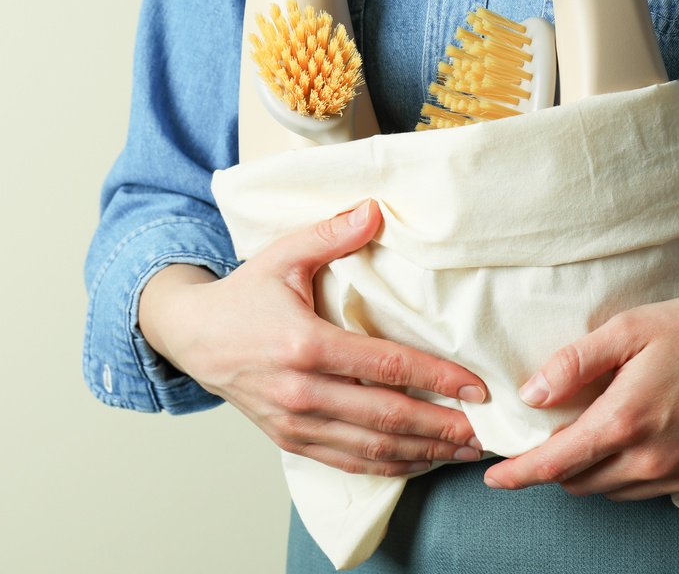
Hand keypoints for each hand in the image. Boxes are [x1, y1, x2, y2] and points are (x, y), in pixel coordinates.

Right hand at [139, 200, 488, 476]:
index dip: (436, 378)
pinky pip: (348, 463)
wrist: (192, 338)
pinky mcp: (290, 440)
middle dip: (443, 427)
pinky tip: (421, 461)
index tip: (476, 387)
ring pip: (372, 449)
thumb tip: (376, 210)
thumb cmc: (242, 297)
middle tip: (486, 431)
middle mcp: (301, 392)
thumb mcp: (282, 255)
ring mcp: (295, 422)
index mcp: (304, 344)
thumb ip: (331, 233)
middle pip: (387, 417)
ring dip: (424, 453)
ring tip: (465, 451)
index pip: (386, 365)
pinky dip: (390, 467)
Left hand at [483, 292, 678, 500]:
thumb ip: (575, 362)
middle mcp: (653, 459)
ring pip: (616, 491)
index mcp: (626, 421)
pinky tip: (640, 443)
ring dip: (594, 473)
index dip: (519, 474)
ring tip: (594, 437)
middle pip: (581, 482)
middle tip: (549, 440)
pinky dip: (634, 475)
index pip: (555, 463)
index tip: (494, 478)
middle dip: (556, 468)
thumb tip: (532, 392)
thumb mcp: (630, 329)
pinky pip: (654, 491)